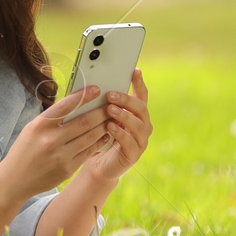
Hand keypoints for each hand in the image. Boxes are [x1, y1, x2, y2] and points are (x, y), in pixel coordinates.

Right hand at [0, 84, 120, 197]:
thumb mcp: (32, 129)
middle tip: (112, 104)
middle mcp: (50, 140)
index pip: (66, 106)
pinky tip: (105, 135)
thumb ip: (52, 118)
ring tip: (112, 118)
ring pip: (89, 137)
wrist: (15, 180)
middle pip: (83, 122)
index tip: (97, 89)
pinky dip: (98, 142)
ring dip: (103, 126)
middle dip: (100, 112)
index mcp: (40, 125)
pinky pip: (88, 152)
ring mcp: (60, 156)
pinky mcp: (68, 169)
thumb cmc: (25, 149)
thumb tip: (77, 103)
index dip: (84, 96)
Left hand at [78, 67, 150, 188]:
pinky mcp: (134, 154)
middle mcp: (142, 126)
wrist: (97, 164)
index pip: (141, 96)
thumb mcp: (100, 117)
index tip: (134, 71)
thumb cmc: (98, 136)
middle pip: (141, 108)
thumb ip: (102, 104)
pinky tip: (110, 127)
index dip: (139, 83)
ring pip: (139, 125)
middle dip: (127, 100)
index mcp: (136, 114)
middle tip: (111, 94)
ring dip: (124, 115)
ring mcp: (140, 141)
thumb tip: (92, 85)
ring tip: (110, 109)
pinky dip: (121, 134)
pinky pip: (131, 143)